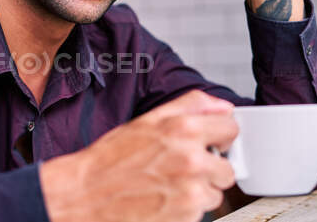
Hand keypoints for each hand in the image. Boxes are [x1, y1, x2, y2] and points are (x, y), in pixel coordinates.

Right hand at [40, 90, 237, 221]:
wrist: (85, 195)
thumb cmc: (110, 160)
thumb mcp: (147, 121)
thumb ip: (189, 106)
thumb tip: (220, 105)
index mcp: (183, 130)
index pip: (230, 127)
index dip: (219, 134)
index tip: (211, 141)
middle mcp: (191, 160)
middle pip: (228, 166)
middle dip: (210, 168)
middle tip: (183, 167)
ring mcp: (191, 191)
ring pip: (216, 192)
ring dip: (199, 191)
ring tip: (169, 184)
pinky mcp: (188, 216)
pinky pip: (203, 212)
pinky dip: (188, 208)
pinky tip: (164, 199)